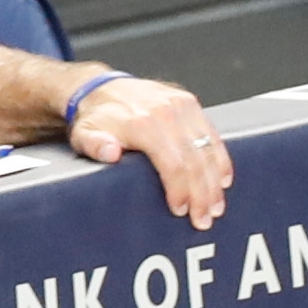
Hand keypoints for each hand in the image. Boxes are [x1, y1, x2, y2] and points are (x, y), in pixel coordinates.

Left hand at [69, 75, 229, 227]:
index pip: (173, 164)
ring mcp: (182, 105)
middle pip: (195, 160)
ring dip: (215, 182)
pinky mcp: (190, 103)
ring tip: (215, 207)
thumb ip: (95, 145)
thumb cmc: (95, 118)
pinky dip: (221, 159)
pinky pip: (212, 134)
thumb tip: (110, 153)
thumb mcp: (84, 134)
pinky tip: (223, 180)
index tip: (180, 211)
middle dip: (202, 194)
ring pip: (208, 149)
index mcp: (143, 123)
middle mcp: (167, 112)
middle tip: (203, 220)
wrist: (101, 87)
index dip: (180, 191)